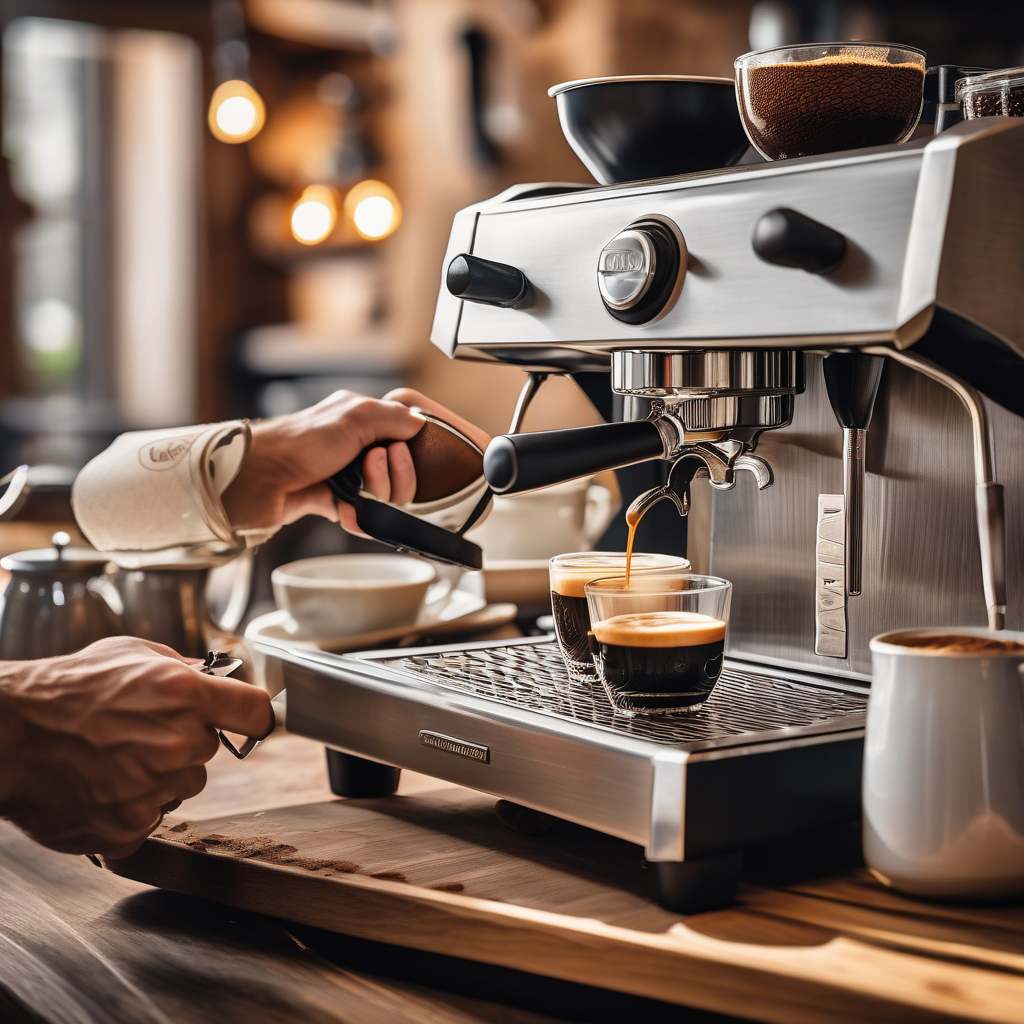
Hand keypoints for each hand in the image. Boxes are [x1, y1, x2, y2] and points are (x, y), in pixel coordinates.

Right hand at [0, 637, 272, 857]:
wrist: (6, 735)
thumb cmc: (63, 690)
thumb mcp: (129, 653)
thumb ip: (183, 667)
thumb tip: (217, 679)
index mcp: (184, 694)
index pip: (256, 713)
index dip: (254, 717)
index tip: (251, 720)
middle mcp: (175, 743)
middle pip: (210, 752)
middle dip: (184, 742)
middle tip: (139, 732)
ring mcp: (152, 789)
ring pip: (183, 786)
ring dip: (159, 777)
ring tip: (113, 758)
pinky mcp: (128, 828)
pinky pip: (150, 819)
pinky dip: (129, 808)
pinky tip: (100, 785)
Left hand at [221, 388, 490, 537]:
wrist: (252, 481)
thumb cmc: (293, 443)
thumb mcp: (352, 417)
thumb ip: (393, 418)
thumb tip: (420, 424)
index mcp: (363, 418)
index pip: (412, 431)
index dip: (422, 445)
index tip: (433, 448)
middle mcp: (356, 445)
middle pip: (405, 470)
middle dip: (395, 476)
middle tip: (372, 468)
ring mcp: (347, 475)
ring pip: (388, 496)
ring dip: (375, 496)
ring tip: (354, 489)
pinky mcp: (334, 502)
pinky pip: (366, 517)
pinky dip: (360, 519)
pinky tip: (347, 512)